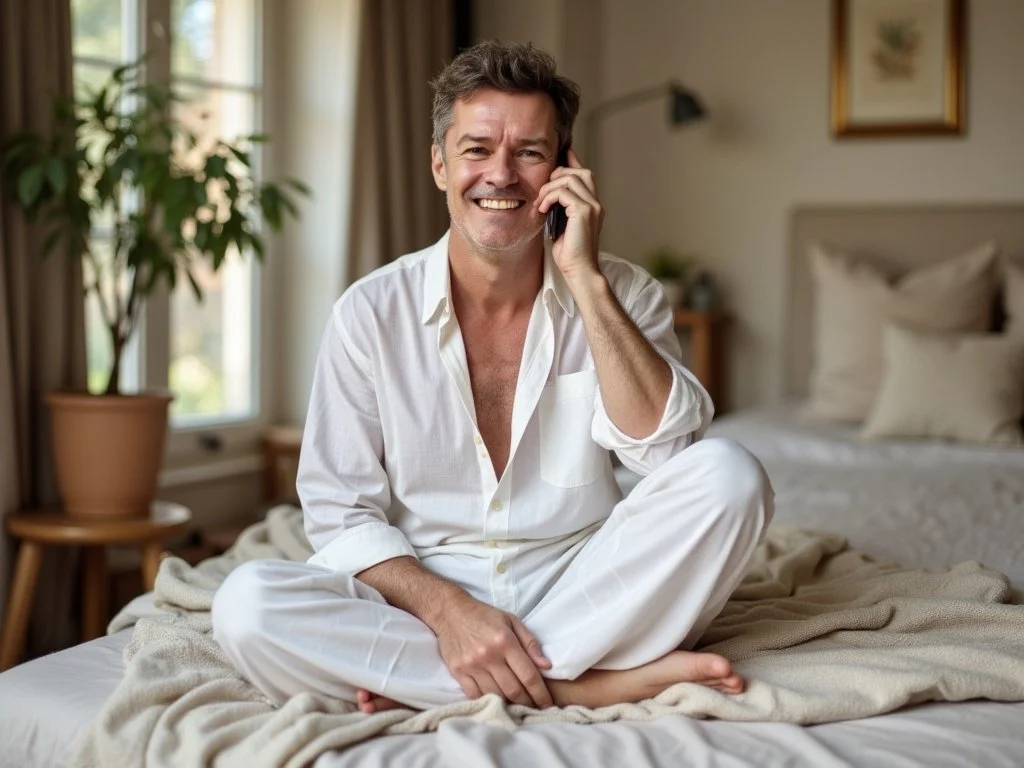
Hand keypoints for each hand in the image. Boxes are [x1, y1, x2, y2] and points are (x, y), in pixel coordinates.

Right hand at [433, 594, 553, 707]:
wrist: (451, 612)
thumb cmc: (485, 616)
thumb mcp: (512, 621)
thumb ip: (531, 643)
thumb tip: (546, 666)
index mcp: (505, 641)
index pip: (528, 675)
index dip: (540, 693)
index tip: (548, 704)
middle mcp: (489, 656)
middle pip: (513, 690)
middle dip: (528, 703)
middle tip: (536, 708)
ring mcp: (472, 666)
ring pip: (495, 695)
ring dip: (509, 704)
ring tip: (518, 707)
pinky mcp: (458, 672)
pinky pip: (475, 695)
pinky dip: (487, 701)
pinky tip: (496, 702)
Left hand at [535, 149, 604, 281]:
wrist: (579, 271)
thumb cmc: (570, 254)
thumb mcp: (563, 226)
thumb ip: (561, 210)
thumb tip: (547, 198)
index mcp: (593, 205)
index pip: (585, 175)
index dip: (572, 161)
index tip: (560, 155)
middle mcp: (596, 203)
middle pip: (580, 171)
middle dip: (558, 174)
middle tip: (543, 191)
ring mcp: (593, 206)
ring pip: (570, 178)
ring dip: (550, 187)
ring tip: (540, 203)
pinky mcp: (584, 211)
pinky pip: (563, 192)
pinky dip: (549, 197)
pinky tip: (542, 209)